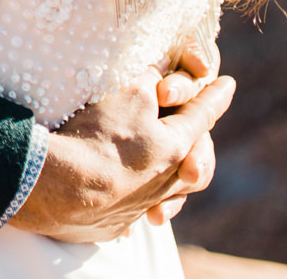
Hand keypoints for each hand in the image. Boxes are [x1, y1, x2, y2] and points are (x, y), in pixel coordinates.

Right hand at [8, 69, 233, 243]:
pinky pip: (133, 213)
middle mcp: (166, 182)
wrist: (58, 188)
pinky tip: (122, 198)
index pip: (202, 115)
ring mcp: (140, 207)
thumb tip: (165, 62)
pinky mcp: (113, 224)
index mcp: (176, 148)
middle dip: (201, 152)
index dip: (214, 96)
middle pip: (197, 168)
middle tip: (200, 141)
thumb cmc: (98, 136)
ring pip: (169, 197)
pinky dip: (135, 202)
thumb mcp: (128, 93)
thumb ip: (151, 76)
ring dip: (170, 182)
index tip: (227, 84)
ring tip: (165, 175)